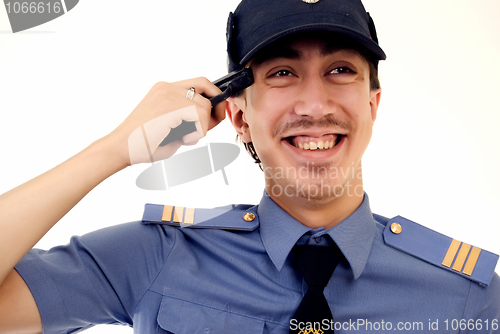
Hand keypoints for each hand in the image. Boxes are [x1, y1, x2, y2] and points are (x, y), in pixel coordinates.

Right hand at [107, 77, 224, 166]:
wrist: (120, 148)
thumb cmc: (143, 142)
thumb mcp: (171, 126)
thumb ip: (190, 118)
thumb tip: (215, 117)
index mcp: (165, 89)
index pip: (199, 83)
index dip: (213, 96)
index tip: (217, 112)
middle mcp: (167, 88)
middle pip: (205, 90)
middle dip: (214, 110)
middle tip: (207, 129)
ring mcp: (167, 95)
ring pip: (204, 106)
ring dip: (202, 127)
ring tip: (185, 139)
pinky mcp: (169, 106)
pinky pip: (199, 116)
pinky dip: (197, 132)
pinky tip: (183, 140)